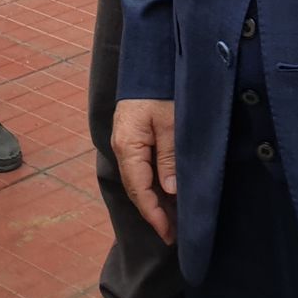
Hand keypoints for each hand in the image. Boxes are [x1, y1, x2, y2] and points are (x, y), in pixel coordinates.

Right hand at [112, 98, 177, 244]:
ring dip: (155, 201)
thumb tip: (170, 190)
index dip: (154, 214)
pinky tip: (167, 194)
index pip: (140, 189)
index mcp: (128, 145)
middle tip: (174, 236)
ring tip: (173, 222)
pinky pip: (142, 169)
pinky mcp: (134, 138)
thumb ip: (169, 156)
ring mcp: (127, 143)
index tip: (169, 233)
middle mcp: (123, 148)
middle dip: (155, 213)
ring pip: (139, 181)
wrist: (150, 61)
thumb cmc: (161, 89)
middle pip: (137, 189)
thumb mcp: (171, 121)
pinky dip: (154, 186)